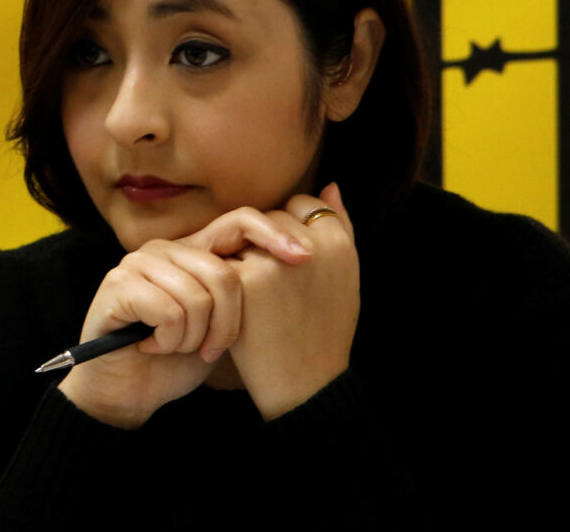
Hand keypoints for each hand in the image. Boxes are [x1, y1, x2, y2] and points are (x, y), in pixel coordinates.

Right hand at [58, 207, 312, 428]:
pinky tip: (154, 347)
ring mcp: (138, 263)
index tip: (304, 259)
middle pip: (224, 274)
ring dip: (193, 338)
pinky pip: (168, 312)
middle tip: (211, 350)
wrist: (127, 391)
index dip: (273, 235)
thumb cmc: (178, 358)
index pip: (239, 221)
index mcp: (194, 250)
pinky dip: (169, 341)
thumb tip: (301, 266)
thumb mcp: (222, 325)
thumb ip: (245, 294)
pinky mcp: (118, 286)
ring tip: (176, 346)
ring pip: (197, 298)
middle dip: (228, 326)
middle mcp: (166, 248)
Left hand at [228, 183, 360, 419]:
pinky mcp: (244, 280)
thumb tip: (329, 184)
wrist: (305, 385)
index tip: (289, 265)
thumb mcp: (346, 277)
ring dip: (244, 257)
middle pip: (270, 218)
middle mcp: (310, 245)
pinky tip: (239, 305)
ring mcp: (275, 260)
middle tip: (274, 289)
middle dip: (265, 245)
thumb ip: (339, 227)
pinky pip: (224, 258)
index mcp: (339, 242)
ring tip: (261, 299)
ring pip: (244, 235)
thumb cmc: (324, 331)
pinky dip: (226, 278)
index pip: (302, 204)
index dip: (290, 233)